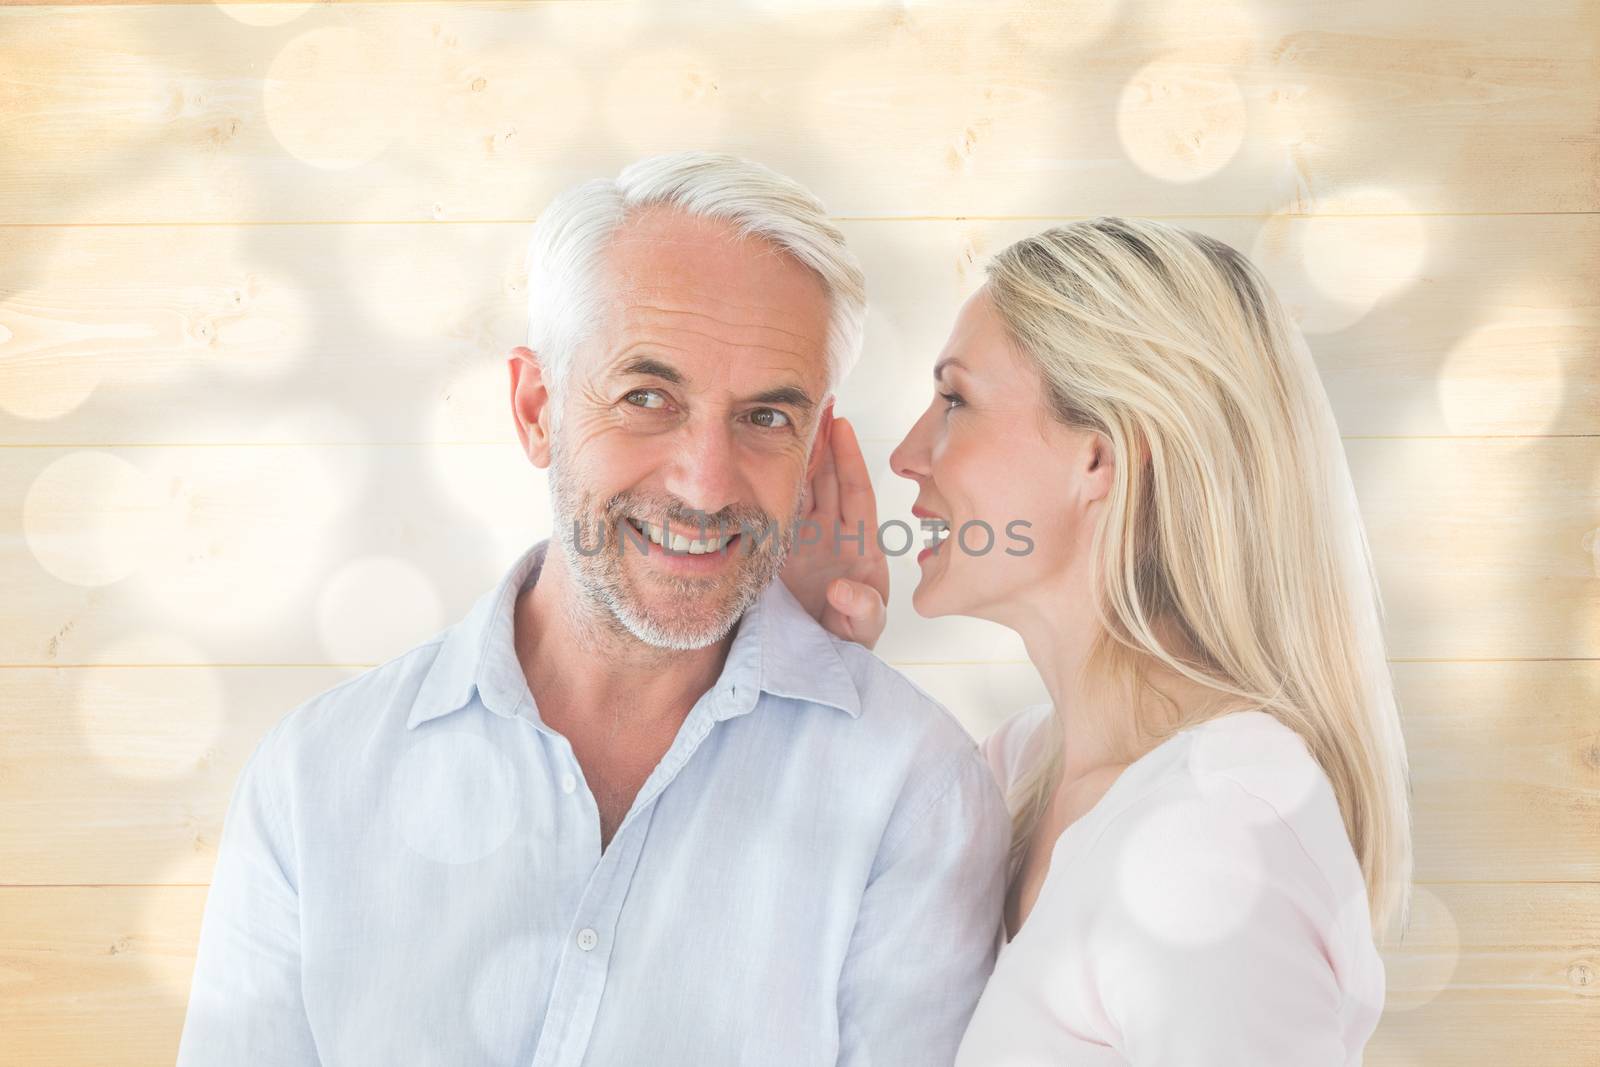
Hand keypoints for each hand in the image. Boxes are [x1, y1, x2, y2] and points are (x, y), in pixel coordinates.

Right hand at [780, 413, 888, 650]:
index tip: (842, 425)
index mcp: (860, 543)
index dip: (849, 458)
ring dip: (789, 460)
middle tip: (807, 406)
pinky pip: (769, 514)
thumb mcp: (865, 627)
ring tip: (774, 426)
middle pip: (825, 480)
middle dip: (818, 443)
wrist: (817, 660)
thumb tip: (844, 587)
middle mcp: (832, 533)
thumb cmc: (851, 638)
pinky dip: (763, 491)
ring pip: (796, 491)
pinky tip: (750, 467)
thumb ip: (862, 610)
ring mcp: (802, 539)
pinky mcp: (776, 550)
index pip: (856, 491)